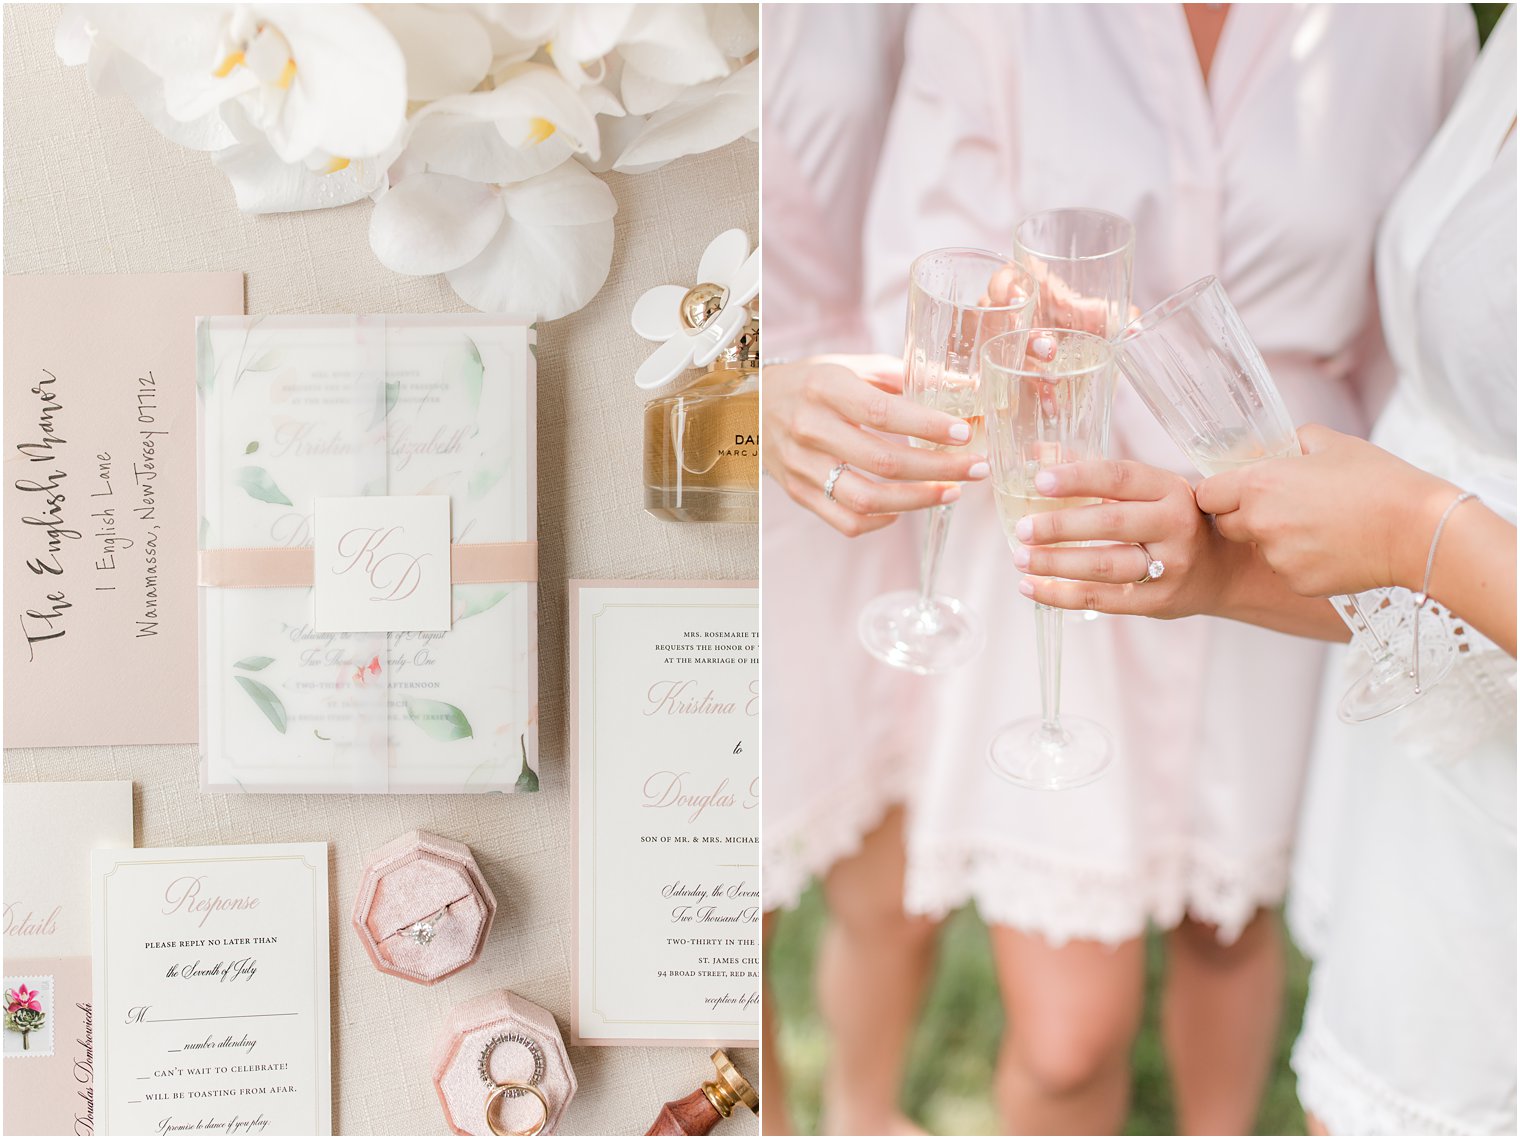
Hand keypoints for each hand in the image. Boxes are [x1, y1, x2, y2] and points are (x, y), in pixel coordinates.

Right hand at [763, 353, 988, 537]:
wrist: (752, 408)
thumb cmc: (811, 384)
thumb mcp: (850, 366)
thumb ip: (903, 376)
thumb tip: (964, 387)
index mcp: (825, 388)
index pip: (882, 412)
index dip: (927, 425)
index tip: (963, 433)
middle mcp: (810, 428)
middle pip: (883, 461)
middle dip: (939, 468)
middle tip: (976, 468)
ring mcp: (802, 466)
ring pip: (867, 498)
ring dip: (918, 500)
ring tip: (951, 491)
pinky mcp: (799, 493)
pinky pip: (846, 520)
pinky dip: (882, 520)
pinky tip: (905, 508)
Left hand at [1012, 459, 1242, 618]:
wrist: (1220, 571)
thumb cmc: (1169, 522)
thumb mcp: (1148, 492)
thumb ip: (1096, 475)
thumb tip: (1038, 454)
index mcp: (1170, 490)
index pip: (1120, 477)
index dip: (1078, 477)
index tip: (1040, 481)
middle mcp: (1174, 526)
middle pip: (1111, 523)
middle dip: (1060, 526)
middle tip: (1022, 528)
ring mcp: (1169, 567)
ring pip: (1105, 565)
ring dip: (1056, 564)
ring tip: (1020, 559)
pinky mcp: (1157, 601)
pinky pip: (1102, 599)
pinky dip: (1062, 596)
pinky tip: (1031, 588)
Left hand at [1196, 423, 1458, 596]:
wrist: (1418, 530)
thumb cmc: (1378, 481)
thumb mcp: (1330, 443)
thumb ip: (1289, 442)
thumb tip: (1267, 448)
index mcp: (1260, 484)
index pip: (1206, 494)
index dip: (1219, 492)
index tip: (1235, 490)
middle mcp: (1261, 524)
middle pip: (1226, 525)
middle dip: (1243, 516)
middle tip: (1283, 507)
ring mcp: (1278, 558)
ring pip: (1259, 550)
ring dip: (1276, 540)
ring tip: (1320, 525)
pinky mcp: (1298, 584)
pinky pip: (1286, 571)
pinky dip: (1301, 561)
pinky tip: (1332, 547)